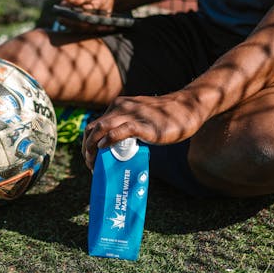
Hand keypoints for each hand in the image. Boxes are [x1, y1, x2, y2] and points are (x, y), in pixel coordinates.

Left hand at [81, 92, 206, 170]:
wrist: (186, 108)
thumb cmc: (164, 117)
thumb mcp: (140, 118)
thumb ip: (127, 127)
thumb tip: (117, 150)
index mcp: (118, 106)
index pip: (94, 124)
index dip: (88, 143)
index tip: (91, 158)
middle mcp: (120, 108)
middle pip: (93, 128)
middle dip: (87, 148)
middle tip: (90, 165)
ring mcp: (131, 115)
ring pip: (101, 128)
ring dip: (93, 148)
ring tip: (94, 164)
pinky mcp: (143, 125)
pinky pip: (120, 131)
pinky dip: (108, 140)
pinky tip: (104, 148)